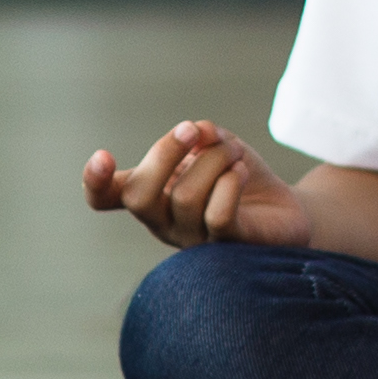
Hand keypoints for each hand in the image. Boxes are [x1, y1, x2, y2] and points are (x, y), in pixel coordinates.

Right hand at [85, 119, 316, 252]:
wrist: (283, 208)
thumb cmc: (238, 175)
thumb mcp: (217, 144)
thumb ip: (200, 136)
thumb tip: (195, 132)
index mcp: (152, 195)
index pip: (106, 198)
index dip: (94, 182)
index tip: (103, 156)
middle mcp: (164, 222)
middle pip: (139, 196)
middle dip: (165, 152)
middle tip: (193, 129)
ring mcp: (193, 240)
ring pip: (186, 196)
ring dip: (215, 159)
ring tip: (234, 153)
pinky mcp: (227, 248)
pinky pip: (218, 214)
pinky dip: (230, 183)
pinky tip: (241, 172)